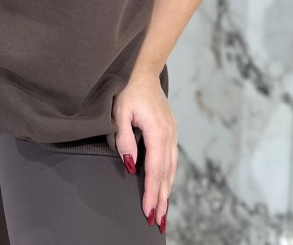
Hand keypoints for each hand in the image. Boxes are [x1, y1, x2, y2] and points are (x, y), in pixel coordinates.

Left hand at [112, 70, 176, 230]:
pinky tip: (166, 186)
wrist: (143, 71)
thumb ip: (124, 138)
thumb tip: (130, 165)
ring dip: (167, 190)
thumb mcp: (120, 112)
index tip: (148, 210)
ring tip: (163, 211)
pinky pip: (172, 159)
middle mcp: (168, 134)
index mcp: (156, 130)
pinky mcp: (171, 131)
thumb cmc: (127, 89)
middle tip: (158, 220)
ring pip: (172, 167)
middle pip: (166, 172)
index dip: (152, 191)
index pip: (155, 168)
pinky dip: (169, 176)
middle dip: (162, 198)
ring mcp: (172, 132)